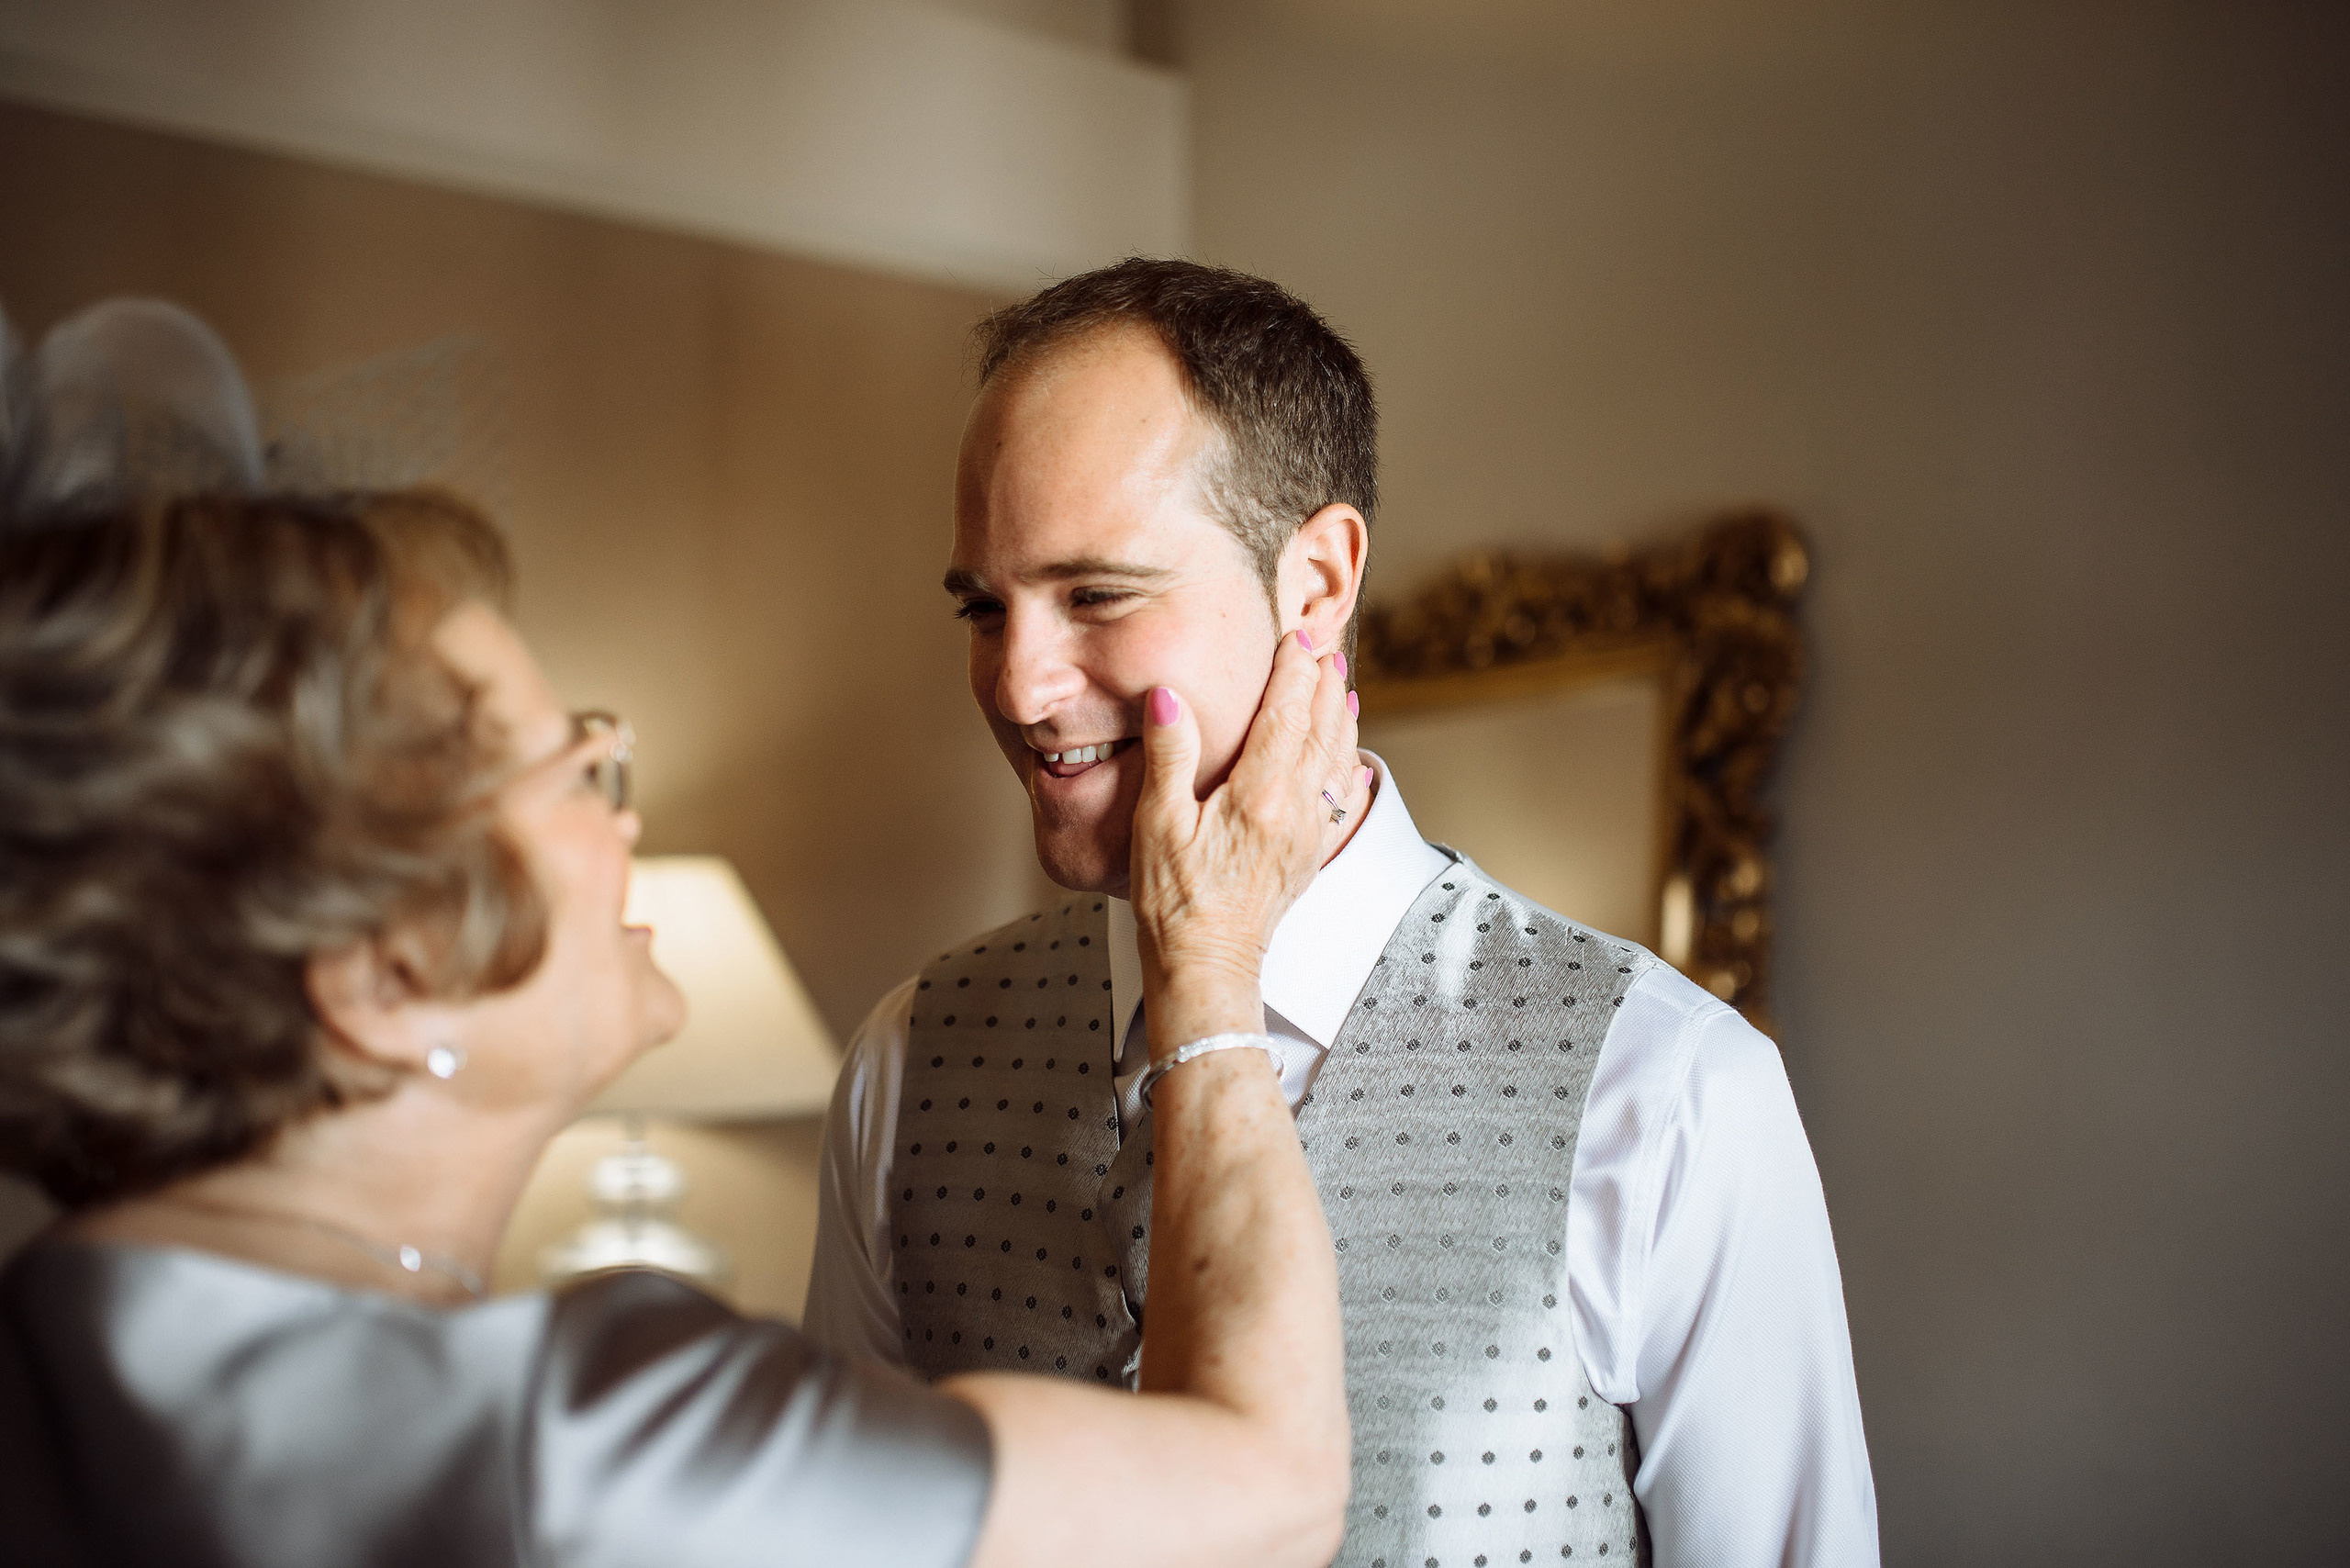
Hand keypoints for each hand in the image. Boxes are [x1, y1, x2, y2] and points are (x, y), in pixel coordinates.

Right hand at [1127, 632, 1360, 1053]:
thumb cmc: (1174, 901)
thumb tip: (1169, 696)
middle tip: (1327, 648)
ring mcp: (1307, 835)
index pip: (1286, 713)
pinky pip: (1341, 803)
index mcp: (1260, 793)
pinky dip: (1350, 773)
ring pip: (1337, 763)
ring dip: (1342, 721)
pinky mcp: (1308, 858)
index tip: (1298, 636)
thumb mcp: (1157, 822)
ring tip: (1344, 691)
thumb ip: (1169, 754)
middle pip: (1321, 730)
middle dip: (1325, 685)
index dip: (1294, 669)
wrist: (1206, 965)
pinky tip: (1354, 767)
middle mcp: (1295, 809)